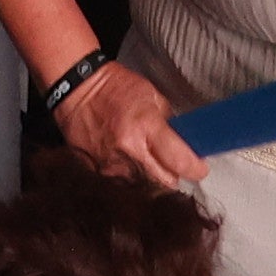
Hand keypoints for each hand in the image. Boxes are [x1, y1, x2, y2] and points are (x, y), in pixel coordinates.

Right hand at [52, 54, 198, 187]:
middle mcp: (128, 151)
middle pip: (165, 183)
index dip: (195, 168)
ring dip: (151, 178)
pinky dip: (130, 177)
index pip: (180, 161)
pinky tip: (127, 160)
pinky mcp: (97, 173)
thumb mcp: (151, 95)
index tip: (199, 167)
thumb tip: (185, 144)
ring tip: (146, 158)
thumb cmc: (114, 88)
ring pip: (145, 188)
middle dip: (174, 175)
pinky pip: (123, 184)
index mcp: (145, 126)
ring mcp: (111, 165)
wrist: (75, 90)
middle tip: (173, 163)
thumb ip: (170, 123)